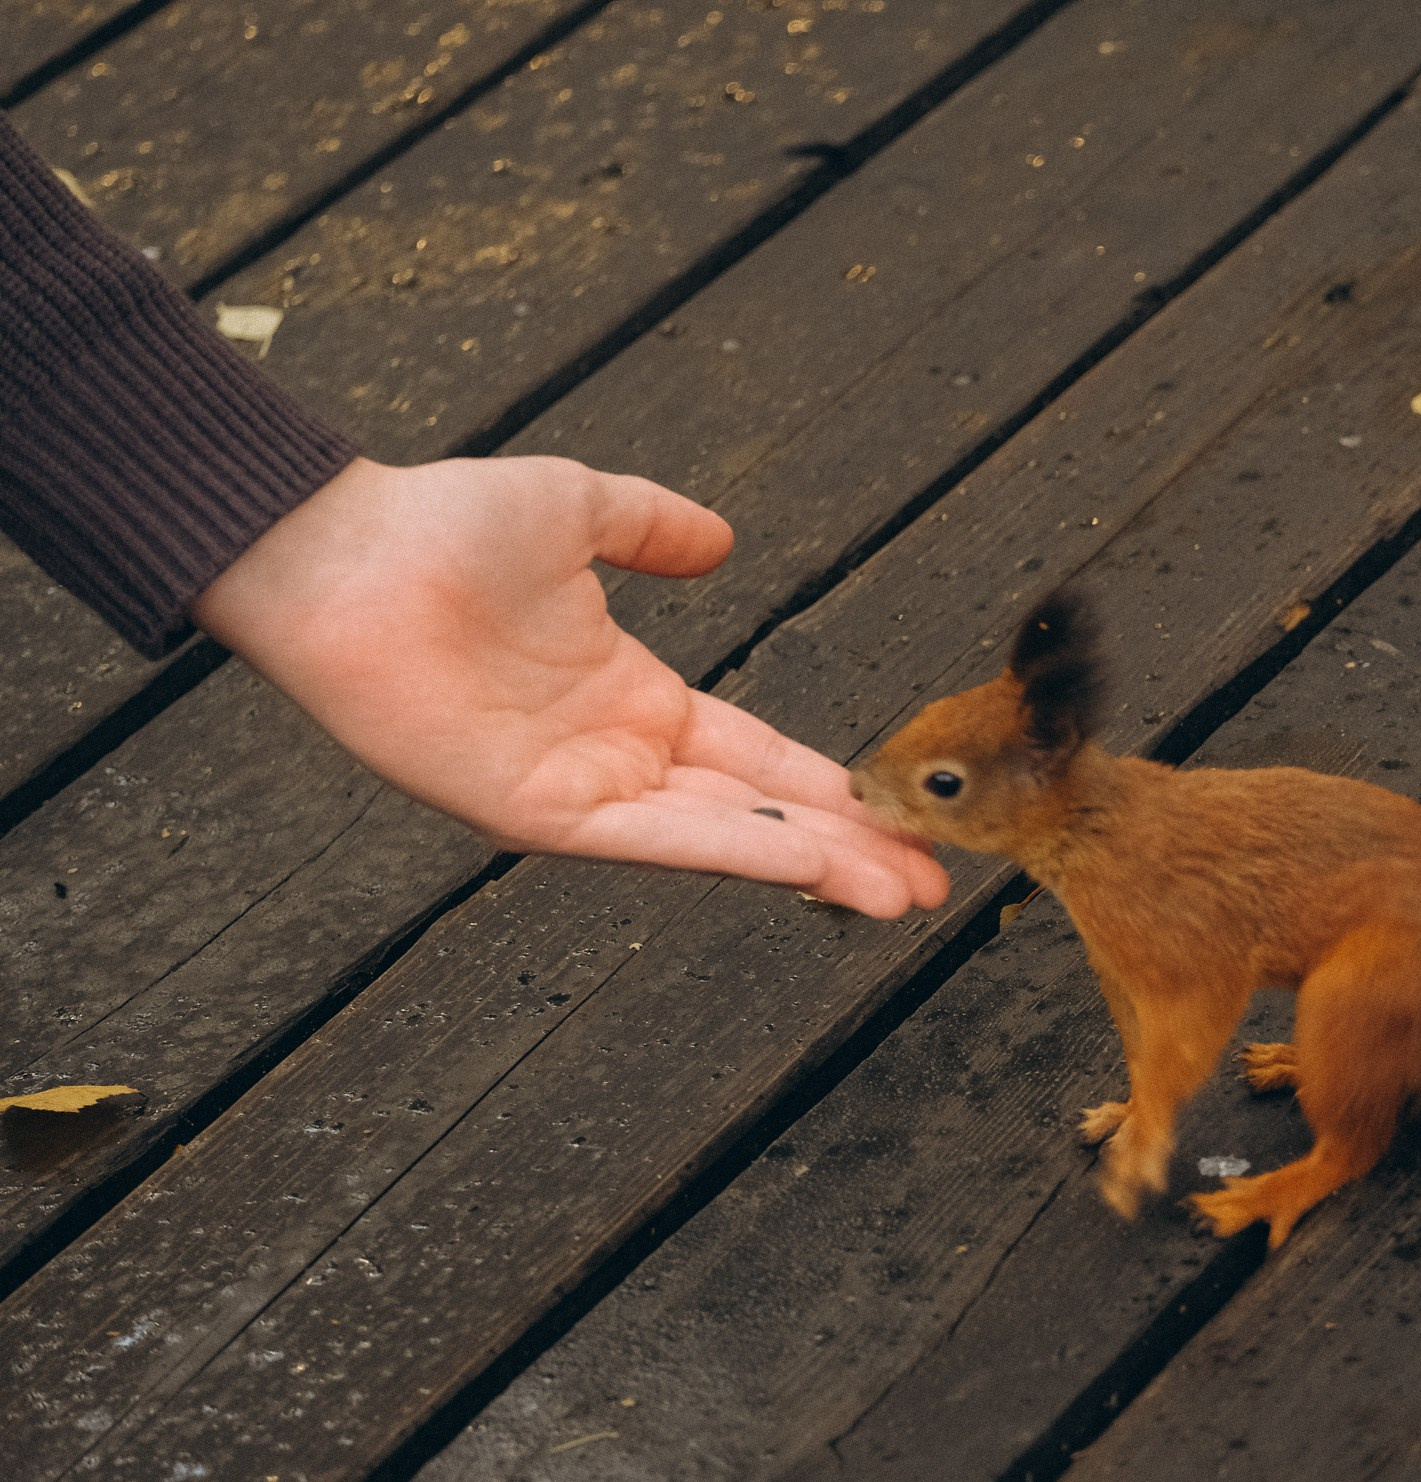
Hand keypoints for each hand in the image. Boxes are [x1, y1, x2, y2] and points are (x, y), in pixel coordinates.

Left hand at [190, 456, 948, 916]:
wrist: (342, 552)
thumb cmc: (438, 525)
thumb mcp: (581, 506)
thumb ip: (653, 529)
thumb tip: (723, 543)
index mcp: (632, 700)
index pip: (756, 757)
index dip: (831, 787)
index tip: (903, 811)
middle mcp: (617, 759)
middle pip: (759, 815)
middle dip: (851, 849)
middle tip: (935, 881)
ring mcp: (582, 792)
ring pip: (723, 838)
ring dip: (815, 867)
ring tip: (902, 893)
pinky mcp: (539, 815)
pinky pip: (656, 840)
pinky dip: (736, 851)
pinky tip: (807, 864)